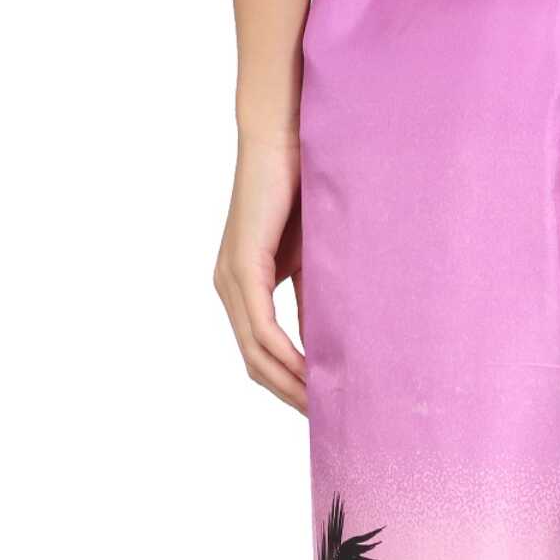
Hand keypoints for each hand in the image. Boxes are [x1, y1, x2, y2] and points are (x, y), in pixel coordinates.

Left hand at [215, 130, 306, 412]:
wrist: (285, 139)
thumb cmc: (302, 191)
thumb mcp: (312, 261)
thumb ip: (314, 301)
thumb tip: (329, 346)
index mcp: (243, 288)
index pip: (260, 355)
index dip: (288, 386)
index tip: (321, 408)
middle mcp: (229, 288)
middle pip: (254, 365)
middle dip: (290, 396)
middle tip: (327, 420)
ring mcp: (232, 279)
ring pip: (256, 353)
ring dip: (290, 384)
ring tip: (324, 405)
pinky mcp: (243, 266)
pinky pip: (262, 328)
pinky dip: (286, 356)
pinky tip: (311, 373)